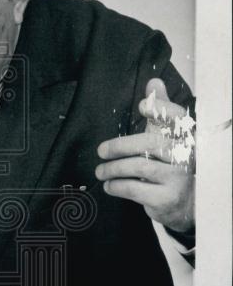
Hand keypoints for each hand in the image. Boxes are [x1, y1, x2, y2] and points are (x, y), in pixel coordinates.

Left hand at [96, 78, 194, 233]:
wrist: (183, 203)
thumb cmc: (169, 164)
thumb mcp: (164, 137)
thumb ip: (158, 110)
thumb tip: (154, 81)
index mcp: (184, 137)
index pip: (177, 118)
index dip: (161, 109)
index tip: (143, 105)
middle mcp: (186, 155)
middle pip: (150, 143)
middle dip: (120, 146)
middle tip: (101, 150)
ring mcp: (178, 178)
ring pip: (139, 167)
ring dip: (113, 169)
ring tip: (100, 171)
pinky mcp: (167, 198)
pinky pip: (135, 189)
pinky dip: (117, 186)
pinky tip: (109, 185)